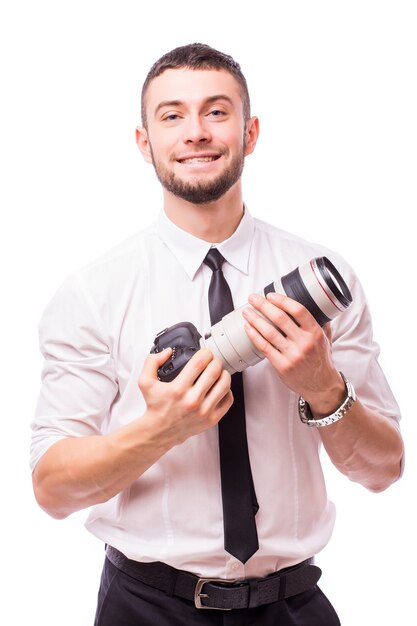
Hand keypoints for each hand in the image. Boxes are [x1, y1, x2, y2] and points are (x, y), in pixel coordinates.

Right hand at [138, 348, 232, 446]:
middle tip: (212, 361)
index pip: (199, 363)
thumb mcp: (145, 382)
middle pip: (214, 371)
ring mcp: (204, 411)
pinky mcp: (211, 419)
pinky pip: (228, 400)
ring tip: (218, 373)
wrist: (160, 431)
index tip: (205, 352)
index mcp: (178, 389)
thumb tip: (168, 352)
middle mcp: (192, 400)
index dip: (205, 353)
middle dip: (215, 361)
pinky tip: (219, 387)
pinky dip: (227, 390)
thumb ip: (152, 362)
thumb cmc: (155, 406)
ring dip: (223, 374)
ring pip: (224, 385)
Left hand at [242, 292, 344, 414]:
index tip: (270, 294)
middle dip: (263, 306)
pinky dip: (254, 336)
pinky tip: (248, 328)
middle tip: (253, 298)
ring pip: (269, 333)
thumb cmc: (321, 360)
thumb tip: (314, 303)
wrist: (321, 386)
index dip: (282, 301)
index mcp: (315, 333)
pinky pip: (264, 347)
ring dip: (255, 319)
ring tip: (246, 312)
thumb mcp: (326, 338)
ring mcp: (292, 355)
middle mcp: (304, 343)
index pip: (298, 311)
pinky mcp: (282, 366)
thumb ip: (321, 321)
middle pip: (280, 319)